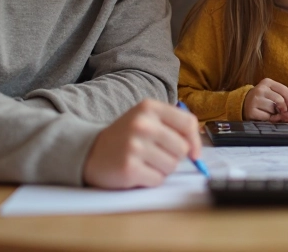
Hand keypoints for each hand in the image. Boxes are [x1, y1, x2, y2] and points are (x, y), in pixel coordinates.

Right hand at [83, 98, 201, 188]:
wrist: (90, 151)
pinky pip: (158, 180)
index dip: (195, 141)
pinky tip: (137, 171)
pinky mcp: (129, 168)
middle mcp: (142, 124)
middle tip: (156, 155)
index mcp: (149, 108)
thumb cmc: (127, 137)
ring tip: (145, 162)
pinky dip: (151, 180)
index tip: (193, 152)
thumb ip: (173, 127)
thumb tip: (196, 151)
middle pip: (182, 148)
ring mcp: (135, 146)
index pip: (188, 123)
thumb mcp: (147, 119)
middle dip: (174, 157)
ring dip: (162, 169)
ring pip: (172, 166)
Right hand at [243, 78, 287, 120]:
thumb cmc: (263, 98)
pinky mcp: (251, 111)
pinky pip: (267, 117)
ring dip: (276, 114)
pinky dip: (270, 119)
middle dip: (284, 107)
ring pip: (273, 109)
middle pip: (279, 99)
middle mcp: (260, 89)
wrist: (245, 104)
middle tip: (283, 112)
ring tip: (272, 113)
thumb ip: (283, 95)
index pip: (283, 89)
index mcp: (266, 82)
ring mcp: (254, 100)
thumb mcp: (271, 92)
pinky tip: (267, 117)